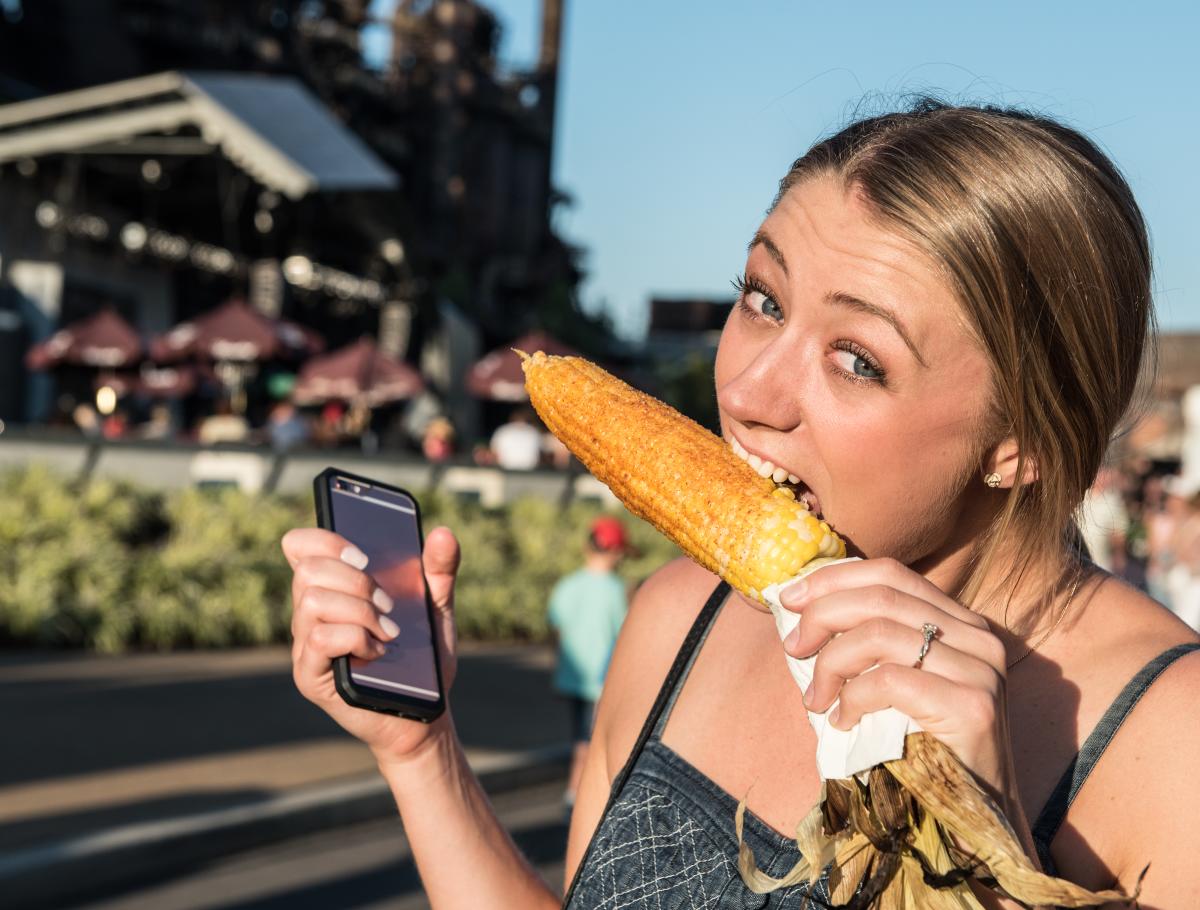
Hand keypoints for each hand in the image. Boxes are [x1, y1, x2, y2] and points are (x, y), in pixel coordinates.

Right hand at [281, 525, 460, 766]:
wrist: (426, 713)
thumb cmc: (424, 660)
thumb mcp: (438, 608)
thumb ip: (439, 570)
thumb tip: (443, 532)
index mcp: (334, 588)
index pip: (301, 546)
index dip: (325, 540)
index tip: (364, 556)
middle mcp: (310, 613)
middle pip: (309, 570)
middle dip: (358, 581)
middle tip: (390, 606)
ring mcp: (305, 645)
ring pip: (313, 602)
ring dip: (360, 612)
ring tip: (389, 632)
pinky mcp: (309, 675)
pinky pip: (319, 638)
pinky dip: (355, 638)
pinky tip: (378, 651)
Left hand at [780, 558, 1013, 797]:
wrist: (976, 820)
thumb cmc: (921, 748)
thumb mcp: (895, 683)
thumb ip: (868, 643)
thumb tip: (799, 612)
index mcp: (960, 622)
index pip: (890, 573)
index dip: (834, 578)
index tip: (789, 598)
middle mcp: (978, 637)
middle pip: (880, 596)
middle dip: (821, 615)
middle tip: (792, 647)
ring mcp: (980, 669)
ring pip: (878, 633)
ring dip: (830, 664)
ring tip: (815, 698)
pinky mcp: (973, 707)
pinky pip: (889, 681)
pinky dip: (853, 697)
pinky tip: (842, 721)